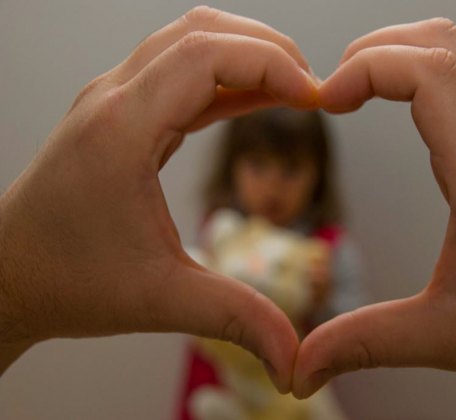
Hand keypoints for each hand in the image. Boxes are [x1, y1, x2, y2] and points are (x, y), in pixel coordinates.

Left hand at [0, 6, 317, 392]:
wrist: (8, 277)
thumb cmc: (69, 283)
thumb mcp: (161, 301)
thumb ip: (237, 318)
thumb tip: (295, 358)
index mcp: (121, 130)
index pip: (206, 56)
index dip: (272, 65)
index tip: (315, 99)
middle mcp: (112, 99)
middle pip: (202, 33)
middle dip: (268, 51)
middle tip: (312, 91)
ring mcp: (112, 100)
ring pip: (189, 41)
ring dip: (246, 55)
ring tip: (292, 90)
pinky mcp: (119, 113)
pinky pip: (180, 73)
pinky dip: (226, 77)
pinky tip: (255, 100)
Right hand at [293, 18, 455, 411]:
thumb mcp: (445, 337)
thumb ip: (365, 344)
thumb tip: (300, 366)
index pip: (430, 72)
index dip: (367, 68)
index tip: (326, 100)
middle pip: (439, 43)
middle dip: (372, 53)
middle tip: (332, 94)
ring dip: (398, 55)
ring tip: (356, 92)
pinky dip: (420, 72)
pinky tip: (399, 109)